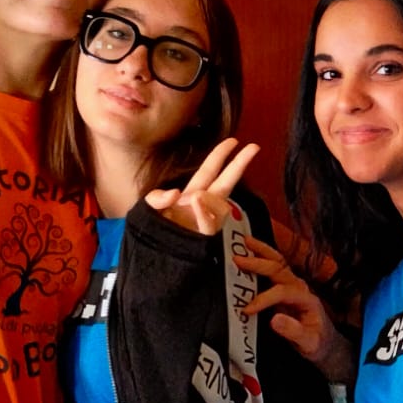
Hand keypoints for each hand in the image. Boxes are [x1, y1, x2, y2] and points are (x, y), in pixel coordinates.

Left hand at [145, 137, 259, 235]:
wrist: (152, 261)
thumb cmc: (153, 235)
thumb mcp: (147, 210)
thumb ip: (156, 198)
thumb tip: (176, 193)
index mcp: (191, 195)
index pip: (209, 171)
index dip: (221, 156)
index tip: (234, 141)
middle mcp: (203, 207)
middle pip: (226, 182)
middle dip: (239, 164)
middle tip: (254, 147)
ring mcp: (206, 222)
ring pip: (221, 204)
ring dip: (210, 198)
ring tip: (195, 198)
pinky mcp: (204, 239)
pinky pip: (210, 224)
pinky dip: (204, 212)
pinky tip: (196, 204)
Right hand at [238, 235, 354, 380]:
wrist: (324, 343)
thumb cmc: (318, 343)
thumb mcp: (309, 343)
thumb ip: (293, 331)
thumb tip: (274, 319)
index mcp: (306, 299)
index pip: (282, 292)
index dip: (263, 299)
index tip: (247, 309)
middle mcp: (299, 287)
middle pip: (279, 269)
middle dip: (258, 263)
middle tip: (237, 259)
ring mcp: (292, 286)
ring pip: (277, 262)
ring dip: (261, 251)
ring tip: (245, 241)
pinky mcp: (284, 289)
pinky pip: (273, 269)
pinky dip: (262, 257)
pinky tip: (250, 251)